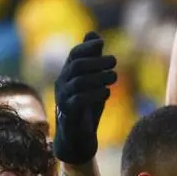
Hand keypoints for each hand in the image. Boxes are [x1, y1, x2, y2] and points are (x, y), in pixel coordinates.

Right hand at [53, 32, 117, 164]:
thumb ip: (93, 62)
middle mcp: (62, 84)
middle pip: (76, 66)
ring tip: (114, 77)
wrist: (77, 138)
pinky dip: (95, 94)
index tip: (101, 43)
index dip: (86, 46)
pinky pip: (79, 100)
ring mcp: (63, 99)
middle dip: (97, 61)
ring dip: (99, 77)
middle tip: (114, 61)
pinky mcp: (69, 114)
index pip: (74, 54)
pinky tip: (107, 92)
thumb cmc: (85, 108)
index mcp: (67, 75)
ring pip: (78, 82)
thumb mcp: (92, 82)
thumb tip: (96, 36)